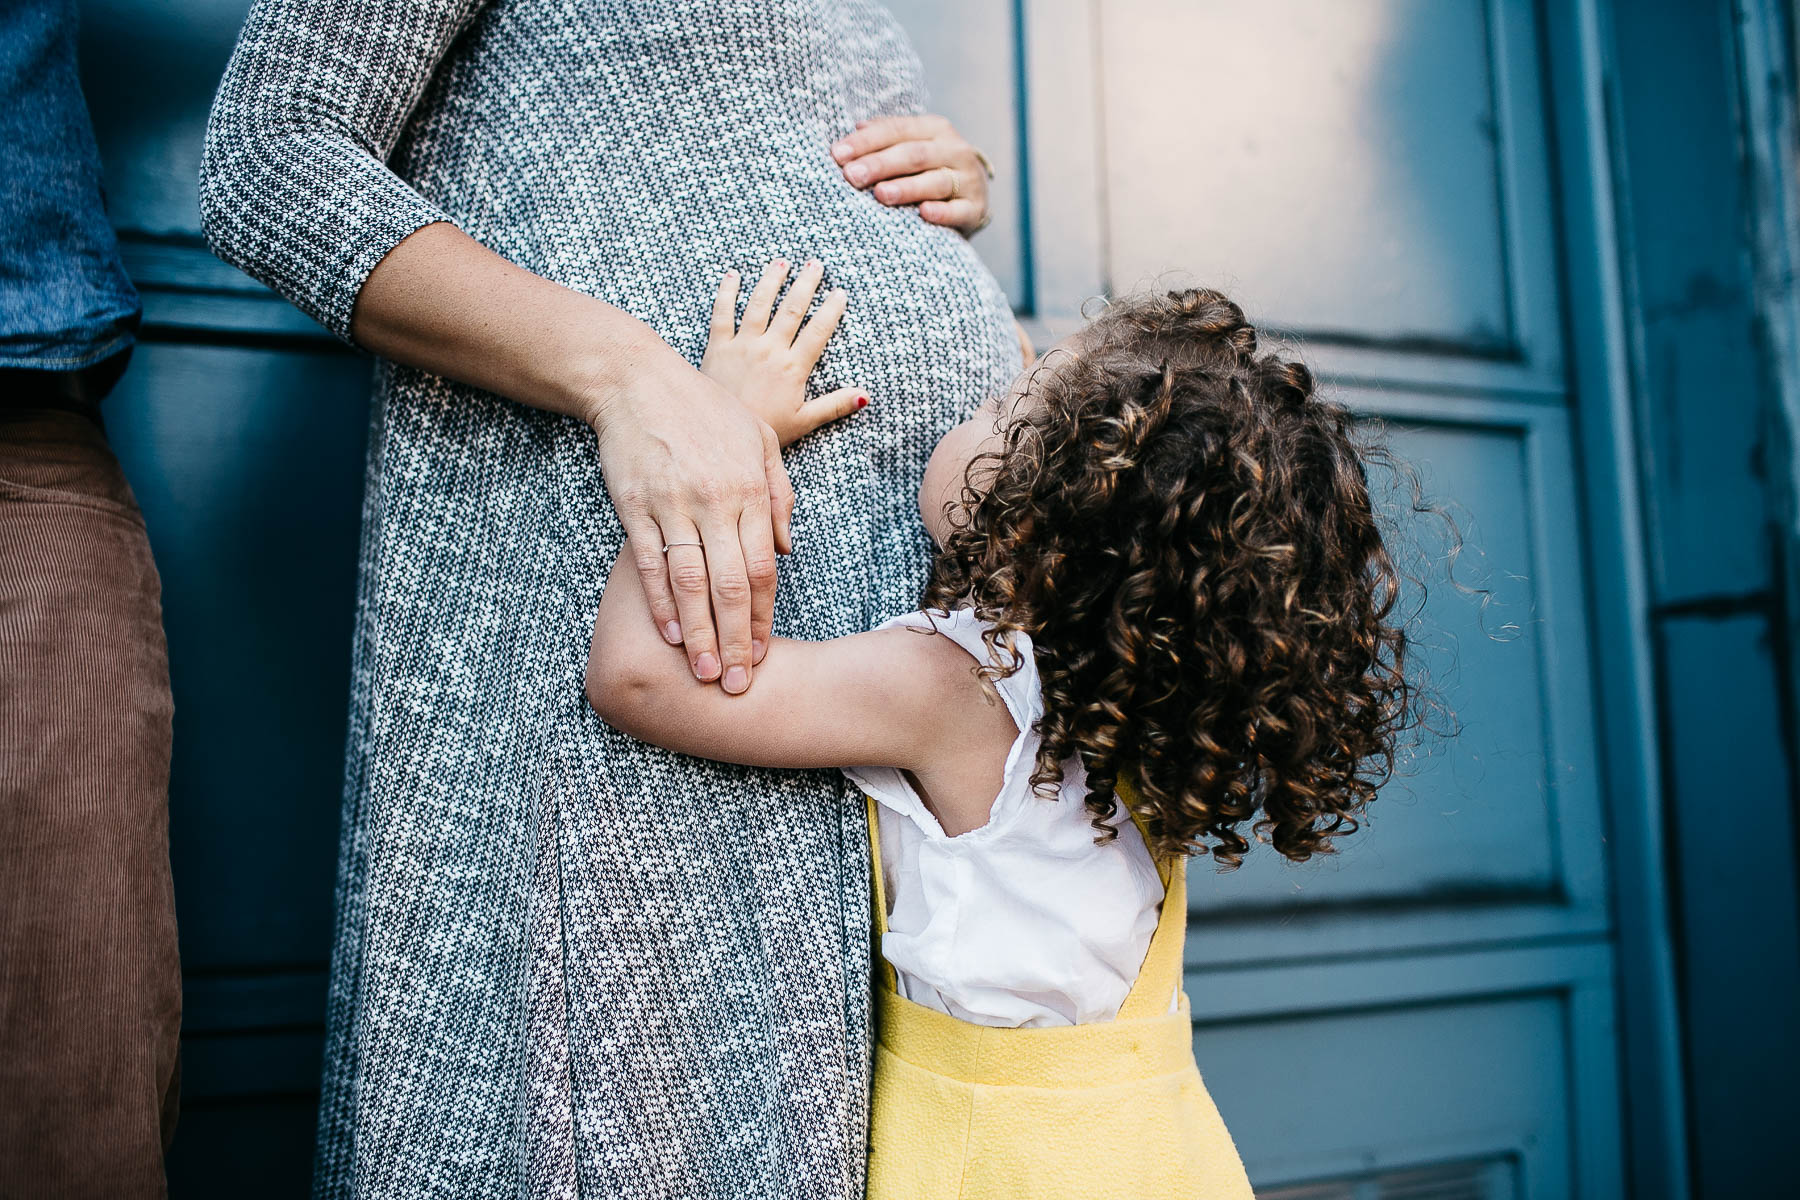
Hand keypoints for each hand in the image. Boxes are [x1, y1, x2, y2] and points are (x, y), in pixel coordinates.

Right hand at [592, 341, 795, 694]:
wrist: (638, 380)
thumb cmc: (706, 409)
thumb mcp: (759, 439)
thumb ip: (778, 494)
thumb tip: (786, 549)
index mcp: (749, 490)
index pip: (762, 568)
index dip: (763, 616)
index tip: (763, 653)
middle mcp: (714, 502)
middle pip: (730, 585)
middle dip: (736, 640)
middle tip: (737, 685)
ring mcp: (672, 505)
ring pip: (690, 582)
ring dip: (699, 633)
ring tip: (704, 674)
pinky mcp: (634, 506)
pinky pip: (649, 563)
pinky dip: (660, 602)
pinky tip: (671, 634)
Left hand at [702, 258, 868, 447]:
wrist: (724, 436)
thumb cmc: (765, 429)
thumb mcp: (804, 421)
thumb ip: (834, 405)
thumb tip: (865, 397)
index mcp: (792, 368)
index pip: (817, 332)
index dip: (831, 310)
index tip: (839, 293)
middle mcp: (770, 351)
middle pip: (791, 310)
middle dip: (806, 284)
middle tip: (816, 264)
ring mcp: (743, 346)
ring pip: (759, 305)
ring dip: (771, 280)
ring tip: (782, 263)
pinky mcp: (718, 347)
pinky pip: (722, 313)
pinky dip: (727, 292)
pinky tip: (733, 275)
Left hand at [831, 115, 991, 234]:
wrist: (972, 198)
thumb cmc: (928, 171)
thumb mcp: (910, 148)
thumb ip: (885, 137)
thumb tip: (856, 127)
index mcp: (934, 129)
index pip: (896, 130)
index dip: (866, 141)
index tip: (838, 154)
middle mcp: (954, 149)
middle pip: (914, 154)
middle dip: (881, 164)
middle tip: (852, 176)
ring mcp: (968, 179)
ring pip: (936, 181)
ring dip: (908, 188)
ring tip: (880, 194)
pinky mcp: (976, 208)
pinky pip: (958, 210)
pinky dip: (942, 212)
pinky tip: (924, 213)